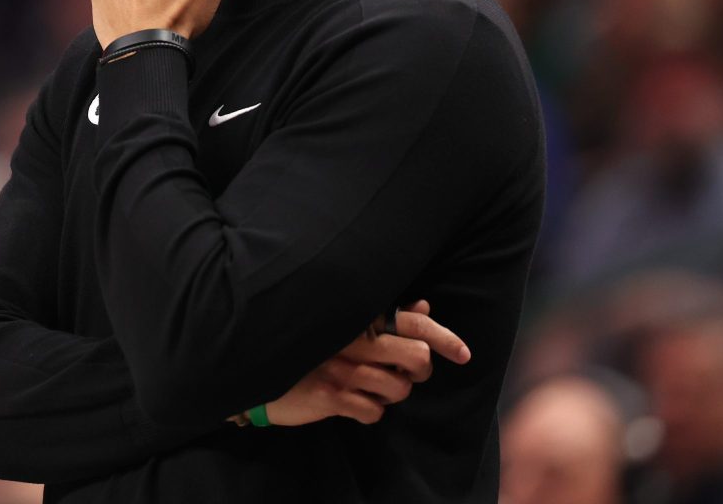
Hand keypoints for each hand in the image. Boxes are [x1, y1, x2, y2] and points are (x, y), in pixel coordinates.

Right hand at [259, 301, 470, 426]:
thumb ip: (386, 316)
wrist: (258, 368)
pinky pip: (374, 413)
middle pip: (417, 357)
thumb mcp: (344, 323)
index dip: (445, 338)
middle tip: (404, 372)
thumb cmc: (307, 344)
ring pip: (400, 388)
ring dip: (392, 394)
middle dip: (419, 370)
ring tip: (373, 388)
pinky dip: (370, 412)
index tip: (464, 353)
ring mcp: (342, 368)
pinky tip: (354, 403)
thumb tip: (423, 308)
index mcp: (358, 317)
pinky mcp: (331, 396)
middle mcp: (353, 339)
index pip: (413, 323)